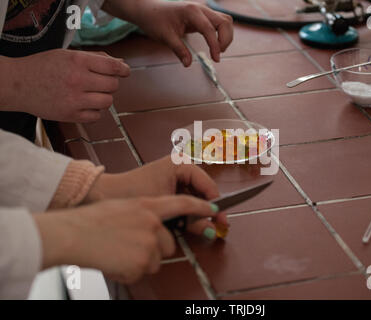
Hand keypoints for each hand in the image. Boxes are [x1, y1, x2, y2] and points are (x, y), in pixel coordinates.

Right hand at [3, 49, 129, 121]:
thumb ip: (96, 58)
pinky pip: (96, 116)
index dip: (123, 69)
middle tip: (99, 82)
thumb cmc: (45, 66)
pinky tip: (84, 104)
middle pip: (113, 85)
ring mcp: (74, 99)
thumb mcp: (68, 55)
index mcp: (77, 61)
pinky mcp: (70, 115)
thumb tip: (121, 63)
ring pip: (107, 102)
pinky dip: (94, 111)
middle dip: (110, 83)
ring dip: (103, 97)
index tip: (125, 71)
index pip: (112, 66)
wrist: (18, 84)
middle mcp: (77, 80)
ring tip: (91, 93)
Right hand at [35, 196, 215, 283]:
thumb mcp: (122, 208)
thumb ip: (143, 215)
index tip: (212, 208)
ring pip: (156, 259)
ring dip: (141, 260)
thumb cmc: (90, 221)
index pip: (182, 203)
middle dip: (155, 248)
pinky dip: (130, 270)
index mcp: (147, 206)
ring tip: (118, 252)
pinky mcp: (142, 262)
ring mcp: (149, 243)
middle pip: (169, 243)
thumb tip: (154, 228)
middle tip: (130, 245)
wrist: (71, 235)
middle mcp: (152, 223)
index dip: (199, 206)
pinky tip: (115, 260)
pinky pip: (143, 271)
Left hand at [85, 155, 227, 239]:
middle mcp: (180, 167)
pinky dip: (186, 213)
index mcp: (181, 164)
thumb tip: (212, 229)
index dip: (216, 204)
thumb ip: (192, 219)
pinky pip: (184, 201)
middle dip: (207, 210)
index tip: (221, 220)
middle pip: (203, 192)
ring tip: (200, 228)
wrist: (105, 194)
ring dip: (196, 213)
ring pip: (195, 198)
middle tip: (217, 227)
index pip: (207, 185)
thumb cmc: (132, 193)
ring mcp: (174, 177)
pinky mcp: (168, 186)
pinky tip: (185, 224)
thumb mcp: (166, 208)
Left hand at [104, 0, 232, 66]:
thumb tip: (188, 64)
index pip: (209, 29)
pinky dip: (221, 33)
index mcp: (191, 11)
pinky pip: (219, 22)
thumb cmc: (155, 20)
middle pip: (224, 22)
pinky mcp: (203, 15)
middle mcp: (200, 8)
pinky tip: (215, 44)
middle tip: (217, 55)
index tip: (216, 59)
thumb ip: (179, 50)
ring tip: (218, 50)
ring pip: (225, 21)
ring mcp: (203, 11)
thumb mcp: (165, 37)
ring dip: (226, 36)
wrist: (148, 10)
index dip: (215, 45)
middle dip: (225, 39)